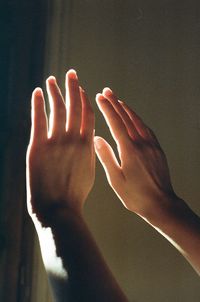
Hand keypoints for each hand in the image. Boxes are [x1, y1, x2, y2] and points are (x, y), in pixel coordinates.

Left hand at [26, 70, 94, 224]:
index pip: (88, 114)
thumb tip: (92, 139)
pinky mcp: (38, 146)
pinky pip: (38, 119)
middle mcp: (73, 138)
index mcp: (88, 144)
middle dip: (72, 87)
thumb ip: (92, 152)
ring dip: (54, 91)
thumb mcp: (90, 172)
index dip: (84, 99)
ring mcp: (56, 141)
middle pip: (74, 106)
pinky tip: (37, 92)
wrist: (59, 208)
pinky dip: (37, 104)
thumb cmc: (75, 194)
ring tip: (52, 79)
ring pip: (56, 109)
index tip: (82, 89)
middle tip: (71, 73)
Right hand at [94, 88, 175, 219]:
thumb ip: (106, 157)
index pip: (115, 123)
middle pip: (126, 118)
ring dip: (127, 109)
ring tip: (118, 100)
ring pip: (138, 121)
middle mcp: (141, 144)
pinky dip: (138, 120)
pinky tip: (134, 118)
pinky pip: (147, 129)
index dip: (107, 109)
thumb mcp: (116, 179)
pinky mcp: (157, 150)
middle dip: (115, 103)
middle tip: (107, 91)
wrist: (161, 204)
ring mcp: (151, 146)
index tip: (99, 97)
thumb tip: (97, 138)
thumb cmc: (136, 196)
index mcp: (129, 151)